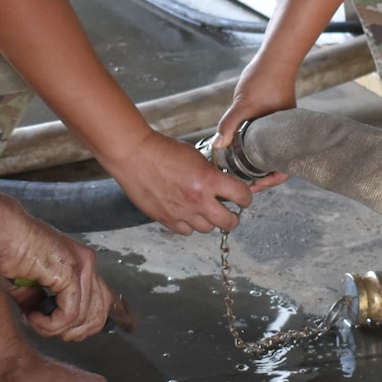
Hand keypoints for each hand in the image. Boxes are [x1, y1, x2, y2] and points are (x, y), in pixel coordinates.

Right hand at [0, 198, 114, 339]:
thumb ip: (35, 298)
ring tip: (32, 319)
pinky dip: (49, 324)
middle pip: (99, 315)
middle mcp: (85, 263)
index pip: (98, 304)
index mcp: (77, 262)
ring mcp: (82, 266)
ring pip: (84, 319)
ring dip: (54, 329)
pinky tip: (31, 316)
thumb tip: (39, 313)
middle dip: (71, 333)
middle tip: (44, 328)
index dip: (79, 326)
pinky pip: (71, 315)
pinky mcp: (71, 272)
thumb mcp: (20, 283)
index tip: (53, 329)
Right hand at [106, 129, 257, 233]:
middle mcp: (197, 200)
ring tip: (204, 210)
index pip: (242, 196)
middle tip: (230, 212)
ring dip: (209, 221)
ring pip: (207, 229)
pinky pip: (186, 231)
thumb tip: (224, 184)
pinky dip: (189, 225)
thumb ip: (212, 174)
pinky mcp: (166, 219)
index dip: (246, 197)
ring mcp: (181, 213)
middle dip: (233, 217)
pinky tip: (187, 213)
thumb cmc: (163, 151)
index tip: (244, 197)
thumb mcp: (197, 156)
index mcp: (208, 180)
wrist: (134, 155)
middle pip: (228, 222)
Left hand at [209, 59, 294, 189]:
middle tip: (241, 183)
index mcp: (283, 136)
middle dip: (259, 176)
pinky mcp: (271, 119)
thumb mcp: (243, 105)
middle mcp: (283, 135)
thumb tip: (216, 146)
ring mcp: (277, 127)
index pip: (283, 170)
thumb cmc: (265, 80)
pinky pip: (263, 139)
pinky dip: (252, 147)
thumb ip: (229, 125)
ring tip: (237, 169)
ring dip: (255, 162)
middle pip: (274, 165)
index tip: (253, 186)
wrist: (275, 58)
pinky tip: (238, 147)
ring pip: (268, 153)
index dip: (269, 182)